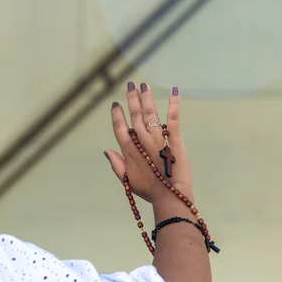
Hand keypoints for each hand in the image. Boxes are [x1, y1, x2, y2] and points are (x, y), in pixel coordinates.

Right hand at [104, 82, 193, 203]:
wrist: (169, 196)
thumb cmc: (149, 191)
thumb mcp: (128, 180)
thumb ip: (116, 164)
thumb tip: (106, 150)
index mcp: (130, 151)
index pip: (120, 128)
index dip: (117, 115)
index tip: (115, 104)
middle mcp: (142, 141)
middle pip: (135, 115)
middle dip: (132, 99)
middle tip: (130, 85)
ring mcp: (158, 139)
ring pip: (150, 113)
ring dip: (146, 97)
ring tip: (143, 85)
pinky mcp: (174, 140)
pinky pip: (173, 118)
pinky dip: (174, 103)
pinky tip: (174, 90)